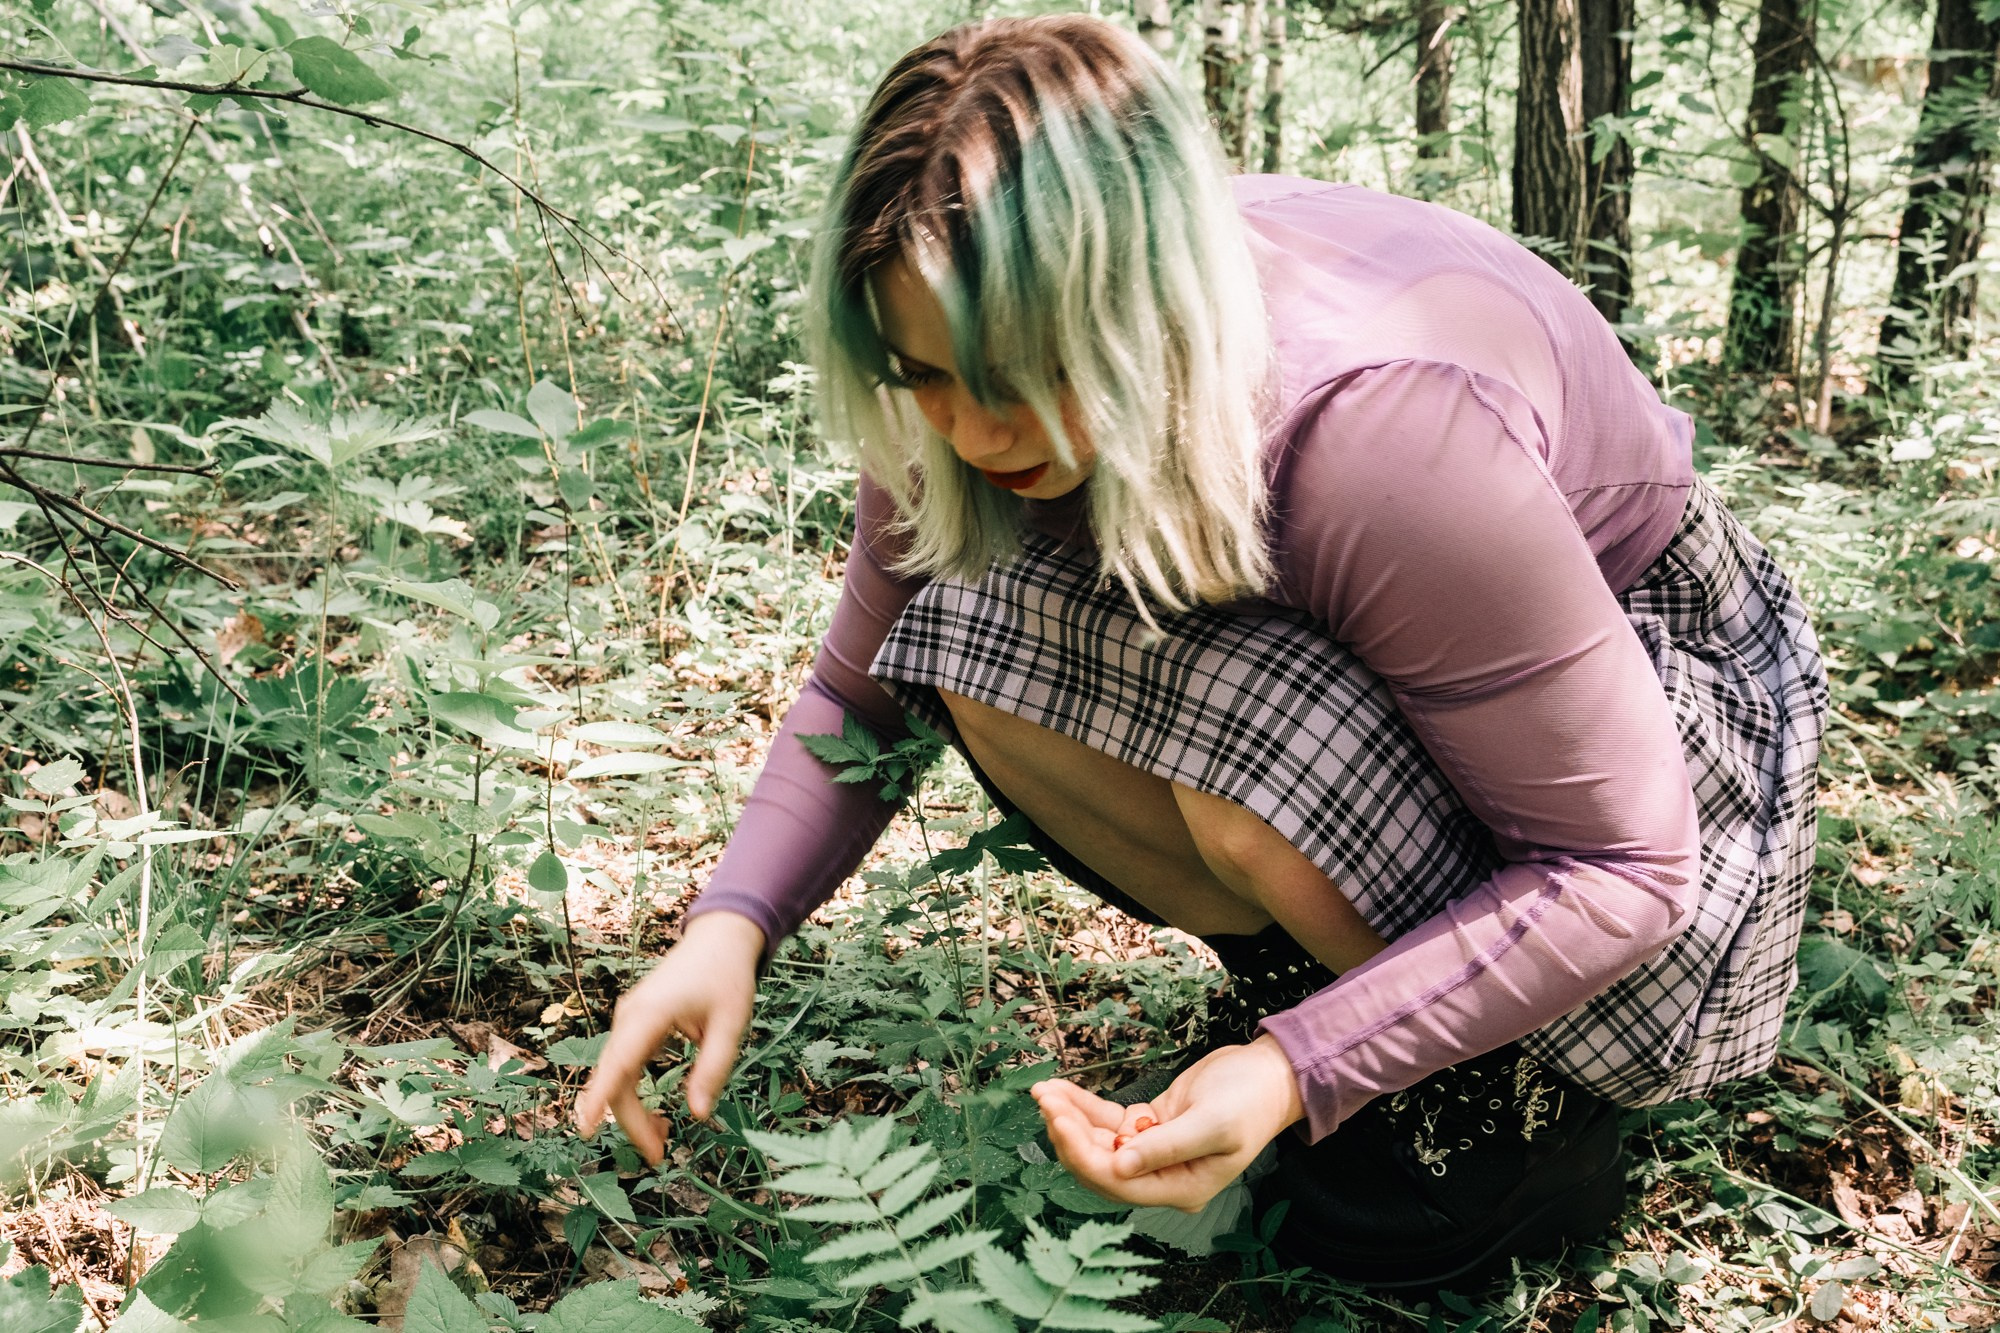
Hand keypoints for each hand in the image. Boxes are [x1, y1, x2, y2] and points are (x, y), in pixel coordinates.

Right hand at [574, 911, 764, 1163]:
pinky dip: (635, 1092)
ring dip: (633, 1110)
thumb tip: (699, 1114)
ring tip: (663, 1139)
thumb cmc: (727, 976)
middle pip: (616, 1077)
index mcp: (650, 1013)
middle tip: (659, 1154)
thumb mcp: (731, 1025)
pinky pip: (625, 1064)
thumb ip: (713, 1069)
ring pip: (618, 1074)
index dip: (601, 1097)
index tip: (586, 1128)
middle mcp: (630, 1016)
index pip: (619, 1062)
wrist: (719, 937)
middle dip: (631, 1120)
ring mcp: (629, 1018)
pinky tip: (657, 1116)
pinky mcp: (634, 1022)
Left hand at [1030, 1034, 1304, 1212]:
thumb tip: (1119, 1167)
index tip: (1058, 1120)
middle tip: (1045, 1100)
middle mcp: (1163, 1177)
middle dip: (1069, 1134)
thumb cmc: (1249, 1099)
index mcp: (1181, 1188)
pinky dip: (1085, 1107)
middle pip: (1101, 1165)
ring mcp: (1153, 1153)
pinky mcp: (1149, 1127)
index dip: (1083, 1154)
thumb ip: (1165, 1148)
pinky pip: (1108, 1122)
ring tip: (1044, 1091)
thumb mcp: (1211, 1123)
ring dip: (1071, 1118)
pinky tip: (1061, 1091)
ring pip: (1099, 1142)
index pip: (1118, 1182)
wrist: (1269, 1074)